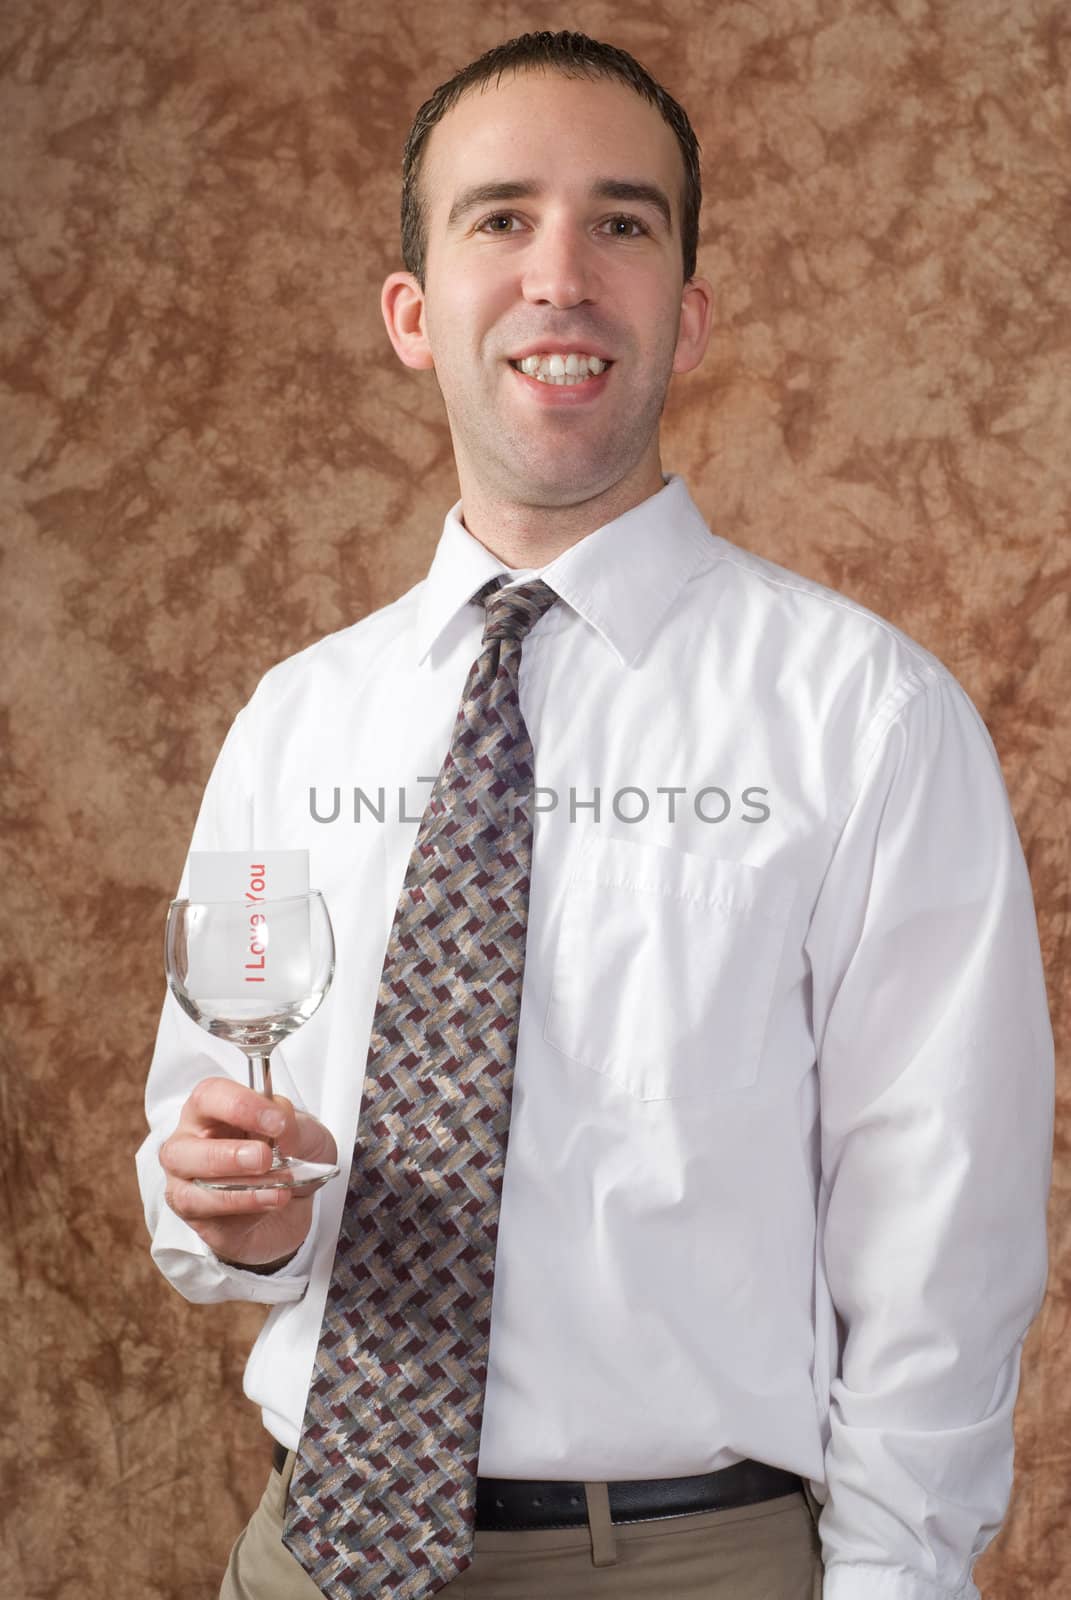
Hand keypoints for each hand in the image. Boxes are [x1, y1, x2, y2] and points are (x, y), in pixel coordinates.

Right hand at [159, 1076, 337, 1269]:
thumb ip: (293, 1125)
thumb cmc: (290, 1155)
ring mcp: (187, 1184)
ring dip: (238, 1187)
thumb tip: (279, 1128)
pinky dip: (242, 1206)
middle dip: (227, 1155)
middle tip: (264, 1158)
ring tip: (278, 1184)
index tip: (276, 1121)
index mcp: (211, 1110)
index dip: (240, 1106)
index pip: (209, 1096)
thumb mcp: (305, 1132)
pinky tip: (270, 1200)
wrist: (298, 1201)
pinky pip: (207, 1215)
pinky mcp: (197, 1217)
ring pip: (188, 1190)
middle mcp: (189, 1144)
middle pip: (181, 1148)